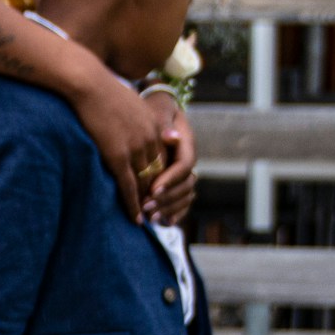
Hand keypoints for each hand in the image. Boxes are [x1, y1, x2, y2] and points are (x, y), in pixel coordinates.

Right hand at [69, 67, 165, 222]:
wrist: (88, 83)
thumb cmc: (101, 88)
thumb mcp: (130, 100)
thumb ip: (138, 116)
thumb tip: (137, 121)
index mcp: (153, 126)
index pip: (163, 158)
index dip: (160, 176)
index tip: (158, 190)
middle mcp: (149, 139)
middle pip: (158, 174)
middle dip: (157, 194)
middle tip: (156, 211)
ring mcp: (135, 149)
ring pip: (146, 184)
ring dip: (146, 204)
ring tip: (147, 219)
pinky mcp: (118, 156)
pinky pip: (129, 187)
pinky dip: (133, 205)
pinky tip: (136, 219)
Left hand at [143, 93, 197, 224]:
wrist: (151, 112)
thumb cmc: (150, 111)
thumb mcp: (156, 111)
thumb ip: (162, 124)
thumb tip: (171, 136)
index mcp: (186, 144)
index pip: (184, 166)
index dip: (170, 179)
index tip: (153, 189)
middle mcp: (188, 160)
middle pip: (186, 185)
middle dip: (167, 198)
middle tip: (146, 206)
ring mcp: (184, 173)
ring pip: (186, 196)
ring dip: (169, 208)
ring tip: (151, 217)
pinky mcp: (177, 183)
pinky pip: (183, 202)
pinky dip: (175, 213)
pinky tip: (164, 223)